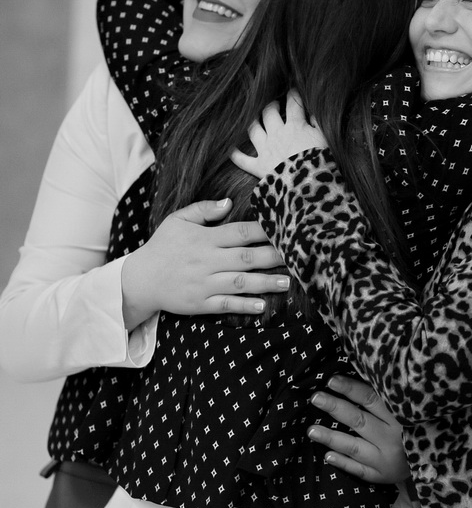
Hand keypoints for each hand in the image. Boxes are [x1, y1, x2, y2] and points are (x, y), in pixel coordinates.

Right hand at [120, 198, 288, 328]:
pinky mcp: (200, 304)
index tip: (285, 229)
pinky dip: (244, 306)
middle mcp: (207, 261)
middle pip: (246, 258)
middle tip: (296, 257)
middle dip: (273, 257)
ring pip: (240, 283)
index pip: (240, 232)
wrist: (138, 280)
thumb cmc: (162, 247)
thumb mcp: (177, 221)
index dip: (264, 231)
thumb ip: (203, 210)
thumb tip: (229, 202)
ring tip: (288, 282)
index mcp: (205, 239)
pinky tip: (263, 305)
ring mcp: (204, 284)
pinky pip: (225, 305)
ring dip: (266, 283)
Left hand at [231, 90, 326, 178]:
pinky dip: (235, 154)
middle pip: (268, 112)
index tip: (294, 90)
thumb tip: (313, 110)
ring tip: (253, 117)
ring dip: (252, 121)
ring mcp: (265, 149)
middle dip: (271, 104)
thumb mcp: (327, 138)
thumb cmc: (321, 162)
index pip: (293, 103)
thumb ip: (319, 122)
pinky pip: (242, 159)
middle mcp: (276, 133)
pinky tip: (230, 149)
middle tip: (274, 103)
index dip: (293, 94)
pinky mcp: (258, 166)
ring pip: (253, 129)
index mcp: (295, 126)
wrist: (307, 186)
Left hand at [308, 376, 410, 484]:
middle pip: (358, 419)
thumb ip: (390, 396)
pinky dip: (343, 463)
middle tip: (315, 398)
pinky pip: (359, 470)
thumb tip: (365, 373)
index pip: (371, 398)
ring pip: (354, 446)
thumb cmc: (420, 426)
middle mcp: (392, 437)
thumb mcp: (411, 409)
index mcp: (400, 415)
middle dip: (335, 407)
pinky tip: (327, 456)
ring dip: (331, 438)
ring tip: (311, 430)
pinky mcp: (382, 474)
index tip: (332, 380)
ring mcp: (386, 458)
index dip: (350, 389)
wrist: (440, 458)